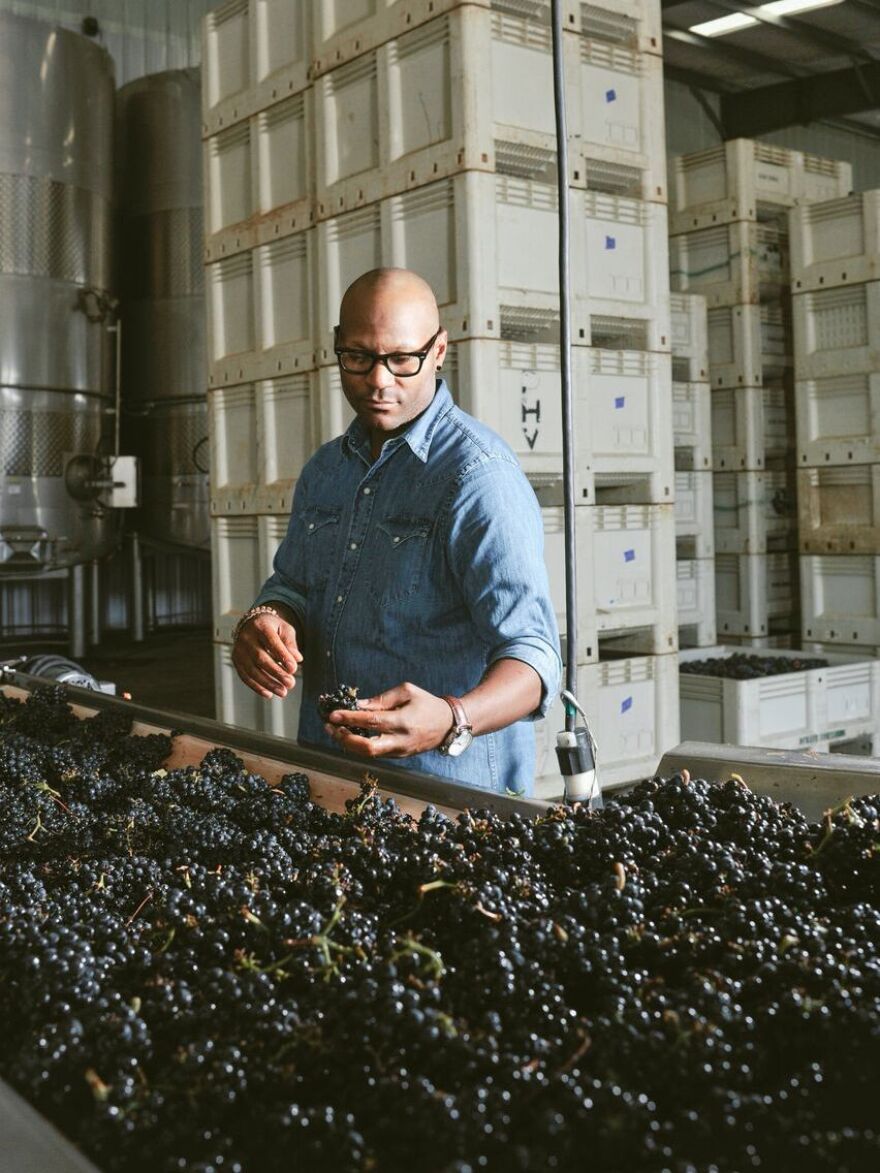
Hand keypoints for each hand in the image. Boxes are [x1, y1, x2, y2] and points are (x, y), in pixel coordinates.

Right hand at [232, 612, 301, 698]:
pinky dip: (257, 687)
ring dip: (268, 683)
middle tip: (290, 683)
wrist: (251, 624)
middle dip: (276, 672)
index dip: (282, 656)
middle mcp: (246, 638)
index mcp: (260, 626)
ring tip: (282, 691)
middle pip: (260, 658)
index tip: (293, 669)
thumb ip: (290, 643)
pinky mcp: (236, 660)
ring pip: (252, 670)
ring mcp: (239, 650)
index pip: (271, 642)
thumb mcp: (284, 629)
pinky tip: (269, 693)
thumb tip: (296, 659)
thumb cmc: (271, 627)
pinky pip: (245, 676)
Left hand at [323, 681, 452, 758]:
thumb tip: (359, 706)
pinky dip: (359, 746)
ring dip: (348, 744)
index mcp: (404, 721)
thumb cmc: (427, 703)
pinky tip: (349, 735)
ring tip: (335, 730)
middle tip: (330, 727)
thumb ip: (383, 699)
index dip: (350, 719)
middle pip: (367, 747)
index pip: (372, 722)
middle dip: (344, 738)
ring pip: (368, 754)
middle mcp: (401, 740)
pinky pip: (375, 753)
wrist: (448, 725)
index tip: (333, 714)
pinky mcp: (399, 756)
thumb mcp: (408, 691)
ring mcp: (400, 751)